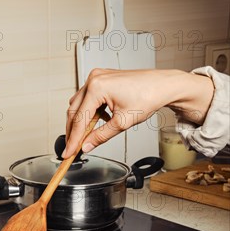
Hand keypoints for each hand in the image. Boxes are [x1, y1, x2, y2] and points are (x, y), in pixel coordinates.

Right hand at [64, 68, 213, 157]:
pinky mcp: (101, 79)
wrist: (162, 85)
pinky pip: (87, 98)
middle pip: (74, 110)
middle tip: (72, 148)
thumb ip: (101, 136)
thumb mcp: (122, 122)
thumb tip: (86, 146)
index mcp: (97, 87)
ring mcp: (97, 77)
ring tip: (84, 137)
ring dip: (80, 121)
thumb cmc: (148, 96)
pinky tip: (97, 122)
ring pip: (78, 104)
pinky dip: (88, 112)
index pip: (79, 119)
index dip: (73, 139)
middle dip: (73, 131)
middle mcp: (93, 79)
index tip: (68, 153)